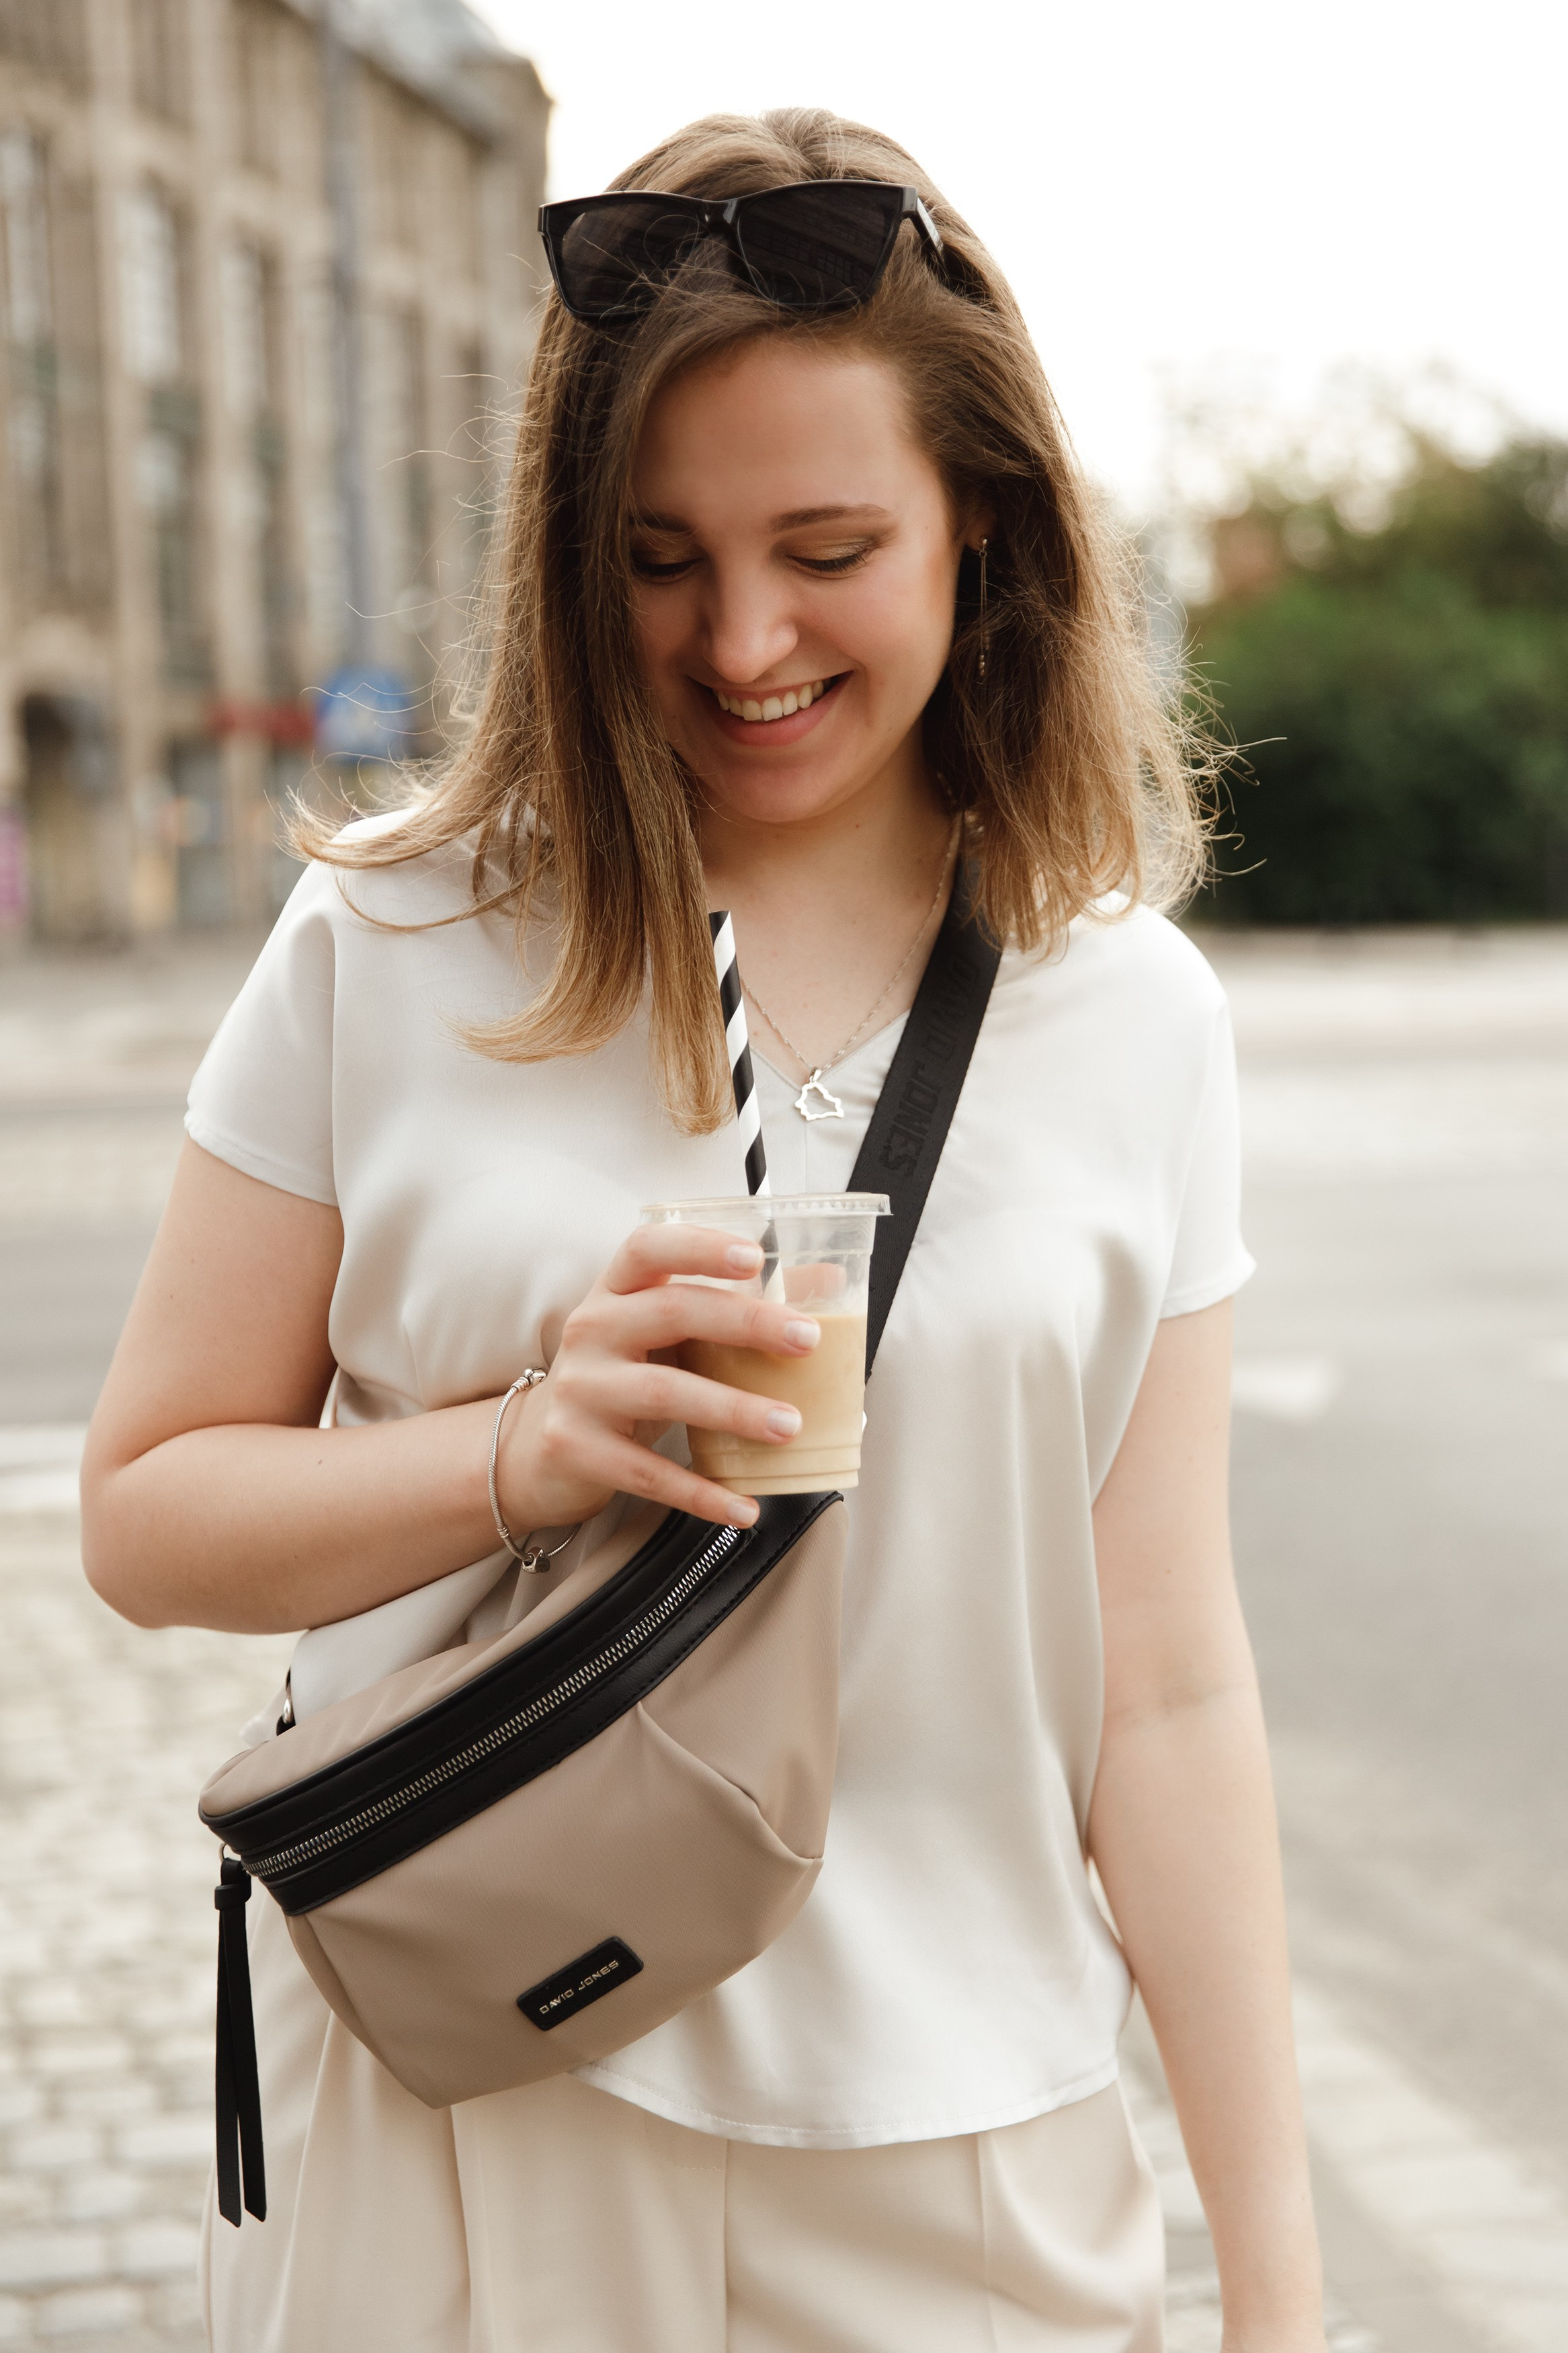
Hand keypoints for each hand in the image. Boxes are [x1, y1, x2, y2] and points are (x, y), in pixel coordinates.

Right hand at [494, 1223, 820, 1534]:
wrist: (541, 1445)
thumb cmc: (626, 1375)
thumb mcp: (668, 1334)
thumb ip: (738, 1307)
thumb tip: (830, 1281)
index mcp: (615, 1291)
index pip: (647, 1248)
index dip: (699, 1247)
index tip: (755, 1256)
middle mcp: (591, 1329)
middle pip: (670, 1313)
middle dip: (746, 1324)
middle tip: (807, 1341)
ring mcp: (581, 1389)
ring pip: (663, 1393)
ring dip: (733, 1410)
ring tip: (790, 1426)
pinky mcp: (577, 1448)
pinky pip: (647, 1473)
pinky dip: (701, 1492)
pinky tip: (745, 1507)